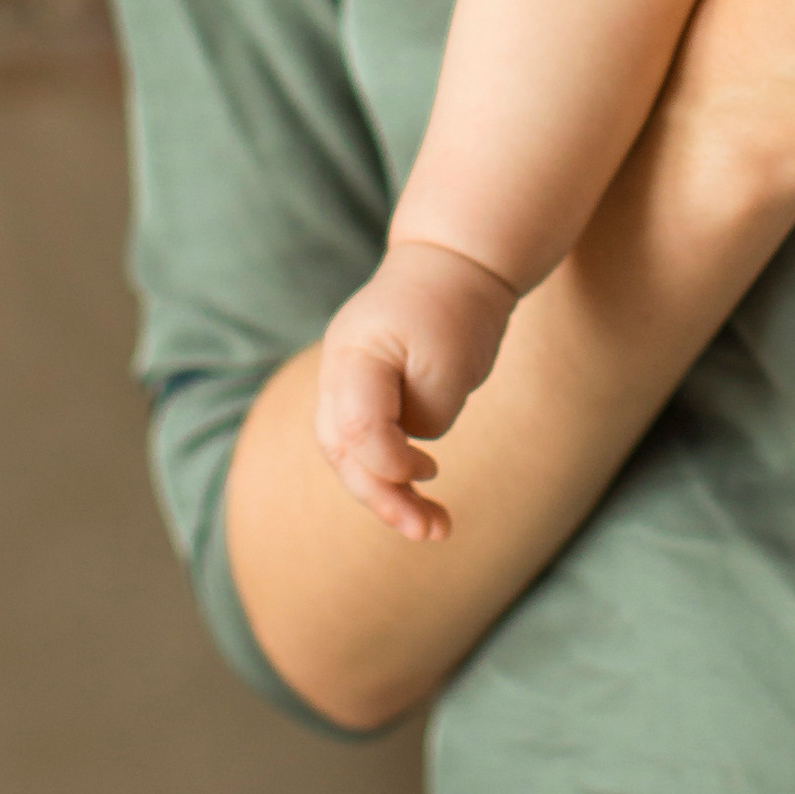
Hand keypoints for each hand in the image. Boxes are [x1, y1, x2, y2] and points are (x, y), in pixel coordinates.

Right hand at [313, 239, 518, 543]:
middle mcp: (338, 371)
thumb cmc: (456, 307)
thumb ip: (427, 410)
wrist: (454, 262)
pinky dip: (390, 473)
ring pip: (348, 455)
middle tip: (432, 530)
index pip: (356, 428)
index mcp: (355, 353)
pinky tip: (421, 494)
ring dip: (387, 496)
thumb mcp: (452, 359)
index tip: (433, 471)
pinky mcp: (364, 394)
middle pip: (341, 451)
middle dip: (383, 499)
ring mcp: (345, 382)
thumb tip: (411, 449)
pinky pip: (365, 444)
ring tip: (435, 528)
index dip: (390, 463)